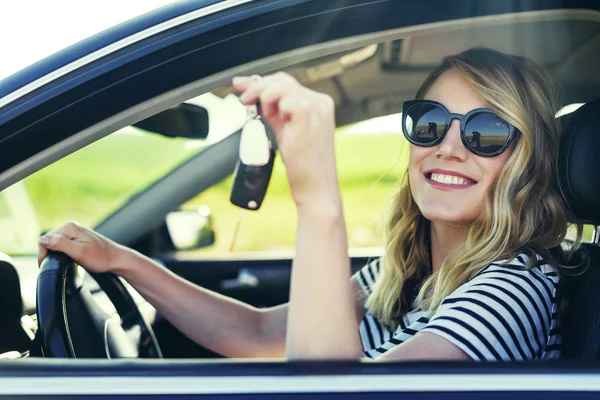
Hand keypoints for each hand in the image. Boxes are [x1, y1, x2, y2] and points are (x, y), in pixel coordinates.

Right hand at [38, 221, 131, 273]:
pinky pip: (62, 245)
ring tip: (63, 264)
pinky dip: (61, 253)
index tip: (47, 266)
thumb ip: (60, 244)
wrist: (116, 259)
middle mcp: (71, 226)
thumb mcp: (79, 252)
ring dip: (55, 254)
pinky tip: (68, 260)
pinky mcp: (77, 238)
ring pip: (54, 244)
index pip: (44, 240)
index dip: (43, 254)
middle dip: (49, 254)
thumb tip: (42, 239)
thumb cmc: (101, 257)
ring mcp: (74, 232)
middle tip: (58, 268)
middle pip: (48, 241)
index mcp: (69, 227)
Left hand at [233, 73, 340, 210]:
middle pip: (282, 79)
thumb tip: (248, 92)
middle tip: (244, 100)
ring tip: (265, 117)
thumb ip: (269, 110)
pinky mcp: (309, 115)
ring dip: (264, 98)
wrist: (315, 187)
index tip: (242, 86)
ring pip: (281, 86)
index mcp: (318, 103)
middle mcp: (320, 102)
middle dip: (257, 87)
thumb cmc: (302, 164)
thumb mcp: (284, 130)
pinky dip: (274, 108)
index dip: (261, 82)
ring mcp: (317, 107)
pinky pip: (285, 100)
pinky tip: (274, 121)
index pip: (286, 82)